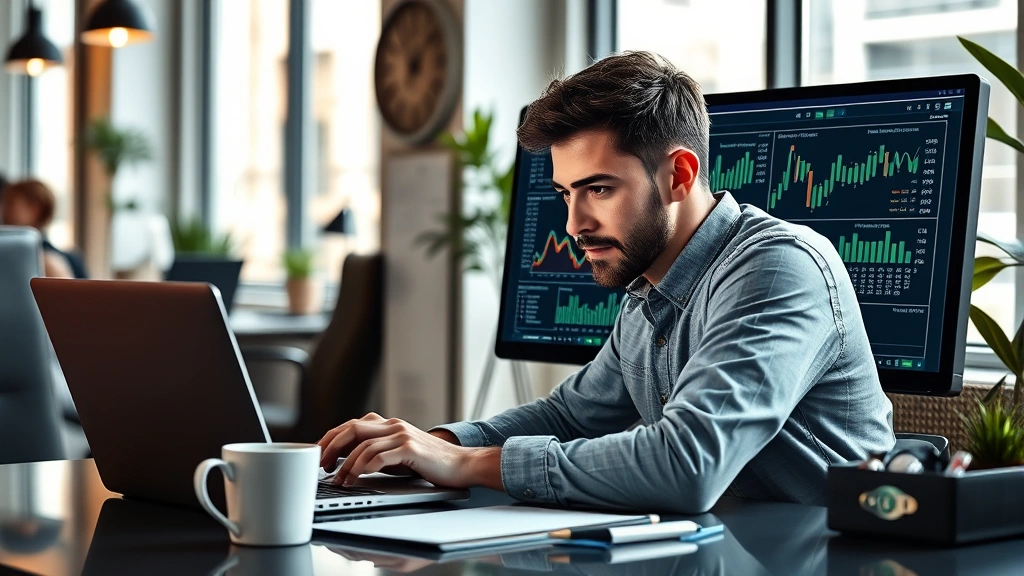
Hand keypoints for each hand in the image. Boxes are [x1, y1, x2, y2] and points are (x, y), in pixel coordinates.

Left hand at [316, 413, 501, 489]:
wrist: (462, 464)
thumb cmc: (430, 463)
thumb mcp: (399, 455)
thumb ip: (378, 452)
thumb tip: (349, 462)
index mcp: (389, 425)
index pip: (351, 426)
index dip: (331, 439)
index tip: (319, 454)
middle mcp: (393, 425)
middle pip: (352, 429)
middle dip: (331, 447)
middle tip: (321, 465)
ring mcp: (402, 435)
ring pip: (363, 444)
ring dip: (346, 464)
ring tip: (339, 479)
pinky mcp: (411, 448)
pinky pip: (380, 455)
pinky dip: (364, 466)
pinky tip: (358, 477)